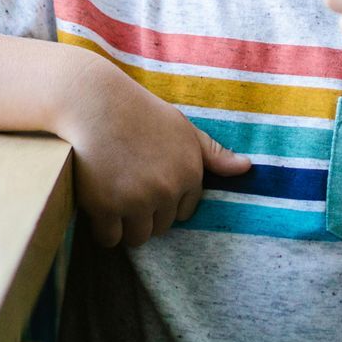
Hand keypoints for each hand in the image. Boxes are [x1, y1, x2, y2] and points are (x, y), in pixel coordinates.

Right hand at [55, 61, 250, 248]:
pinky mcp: (106, 207)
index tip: (146, 179)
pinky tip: (97, 204)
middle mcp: (167, 189)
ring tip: (112, 195)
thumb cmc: (139, 113)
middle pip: (160, 228)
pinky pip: (108, 238)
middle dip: (144, 213)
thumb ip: (213, 153)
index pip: (182, 212)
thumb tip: (247, 168)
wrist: (94, 102)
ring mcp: (136, 200)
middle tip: (125, 184)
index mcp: (189, 173)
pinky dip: (101, 228)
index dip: (163, 199)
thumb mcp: (182, 128)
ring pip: (137, 238)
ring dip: (124, 225)